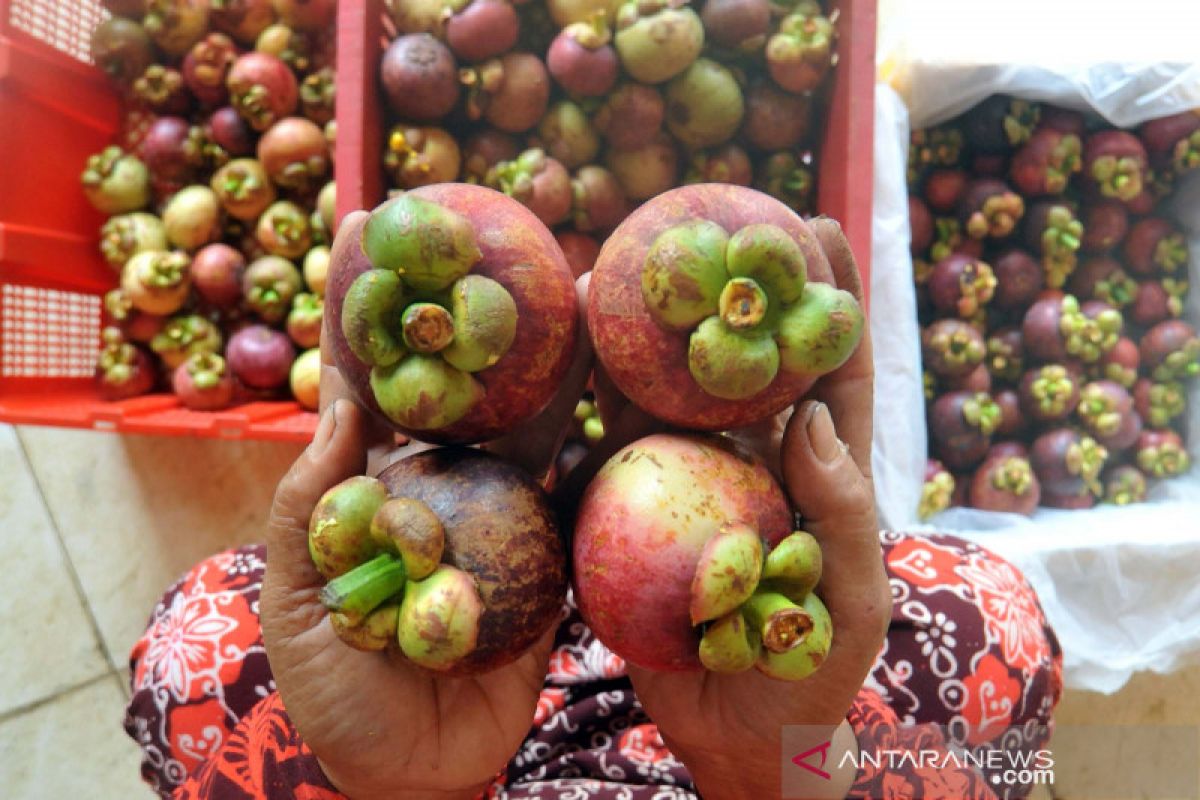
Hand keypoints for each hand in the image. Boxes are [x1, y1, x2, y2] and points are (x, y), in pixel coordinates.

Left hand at [260, 212, 593, 799]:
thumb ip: (312, 508)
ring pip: (534, 426)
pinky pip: (582, 498)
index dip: (364, 305)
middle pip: (466, 385)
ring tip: (586, 291)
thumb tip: (341, 402)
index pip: (366, 379)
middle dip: (481, 309)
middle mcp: (442, 488)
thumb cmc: (335, 694)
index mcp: (372, 488)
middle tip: (505, 233)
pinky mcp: (552, 562)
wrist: (406, 777)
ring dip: (558, 362)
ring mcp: (501, 520)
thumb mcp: (298, 600)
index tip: (367, 225)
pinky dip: (606, 447)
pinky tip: (634, 394)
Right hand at [569, 219, 890, 798]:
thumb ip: (844, 515)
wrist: (739, 741)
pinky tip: (565, 361)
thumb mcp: (851, 602)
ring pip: (664, 396)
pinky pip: (609, 452)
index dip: (827, 299)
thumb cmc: (815, 678)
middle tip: (701, 220)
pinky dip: (589, 406)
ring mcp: (690, 486)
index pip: (829, 372)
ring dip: (641, 336)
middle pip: (736, 364)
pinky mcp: (634, 517)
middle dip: (723, 291)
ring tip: (615, 272)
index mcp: (817, 473)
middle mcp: (752, 464)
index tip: (817, 225)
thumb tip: (816, 419)